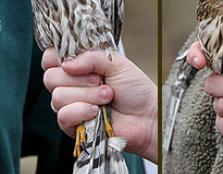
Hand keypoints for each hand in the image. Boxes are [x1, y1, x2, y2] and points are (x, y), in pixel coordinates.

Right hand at [42, 49, 157, 162]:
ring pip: (58, 97)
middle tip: (101, 81)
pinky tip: (97, 112)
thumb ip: (91, 57)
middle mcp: (72, 86)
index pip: (50, 59)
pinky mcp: (74, 125)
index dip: (57, 58)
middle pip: (51, 78)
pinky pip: (63, 116)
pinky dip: (82, 111)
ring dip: (87, 96)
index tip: (76, 62)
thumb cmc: (135, 89)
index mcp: (79, 67)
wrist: (146, 115)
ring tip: (107, 97)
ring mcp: (72, 105)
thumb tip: (66, 64)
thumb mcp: (116, 62)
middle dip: (79, 79)